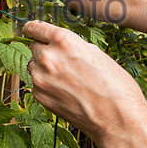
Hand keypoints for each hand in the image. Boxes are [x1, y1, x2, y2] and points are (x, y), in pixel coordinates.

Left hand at [22, 21, 146, 147]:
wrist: (117, 119)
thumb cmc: (114, 84)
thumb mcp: (94, 52)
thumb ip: (70, 44)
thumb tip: (54, 43)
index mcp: (63, 41)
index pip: (35, 28)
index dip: (32, 28)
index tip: (29, 29)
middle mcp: (48, 57)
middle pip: (34, 47)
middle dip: (45, 50)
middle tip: (62, 61)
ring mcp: (41, 78)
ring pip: (33, 65)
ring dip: (43, 68)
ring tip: (67, 78)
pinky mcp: (39, 95)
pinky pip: (37, 83)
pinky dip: (46, 84)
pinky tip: (65, 91)